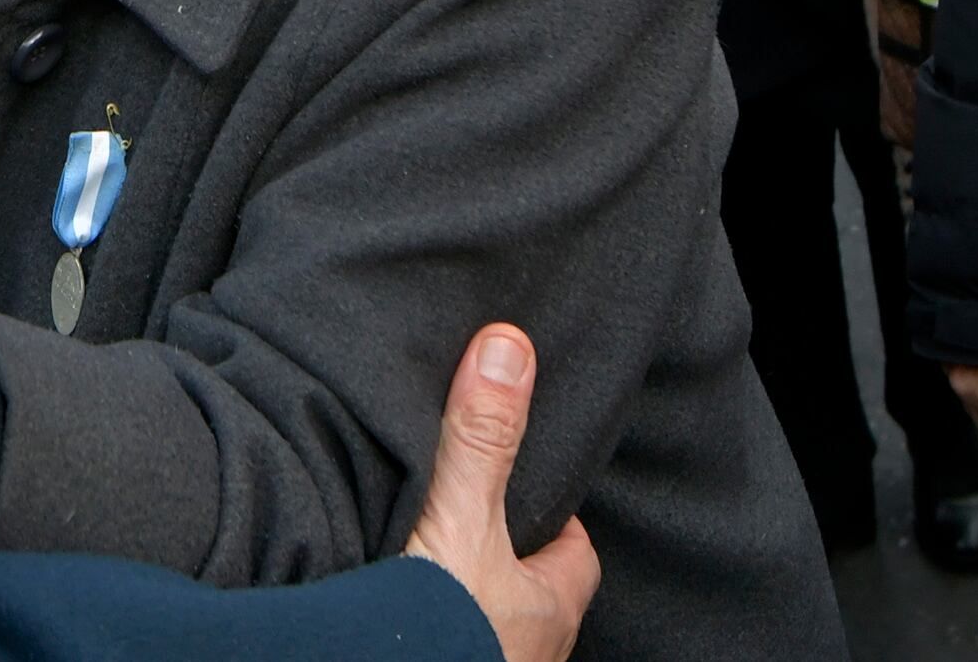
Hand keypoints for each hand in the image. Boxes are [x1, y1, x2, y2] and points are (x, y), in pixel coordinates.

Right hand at [403, 325, 599, 661]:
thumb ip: (479, 441)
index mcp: (550, 608)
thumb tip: (509, 347)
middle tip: (471, 518)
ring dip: (467, 598)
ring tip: (429, 560)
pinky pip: (451, 642)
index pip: (575, 554)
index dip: (555, 518)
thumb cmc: (446, 632)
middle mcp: (530, 649)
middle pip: (530, 589)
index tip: (530, 485)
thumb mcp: (462, 520)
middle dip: (504, 558)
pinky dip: (432, 625)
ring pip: (492, 623)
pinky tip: (401, 610)